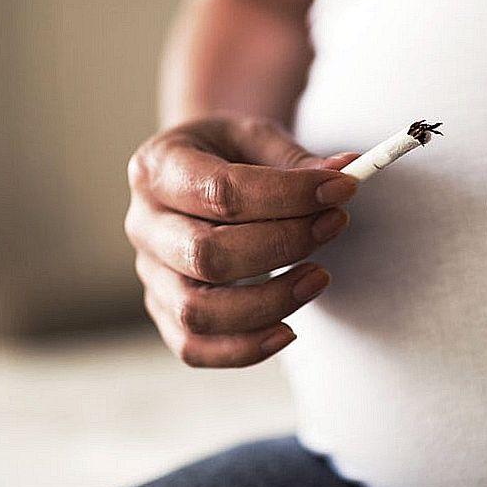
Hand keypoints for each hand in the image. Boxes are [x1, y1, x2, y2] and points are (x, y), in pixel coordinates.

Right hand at [125, 115, 358, 366]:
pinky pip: (194, 348)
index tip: (342, 189)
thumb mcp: (256, 138)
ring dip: (270, 302)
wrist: (198, 173)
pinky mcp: (164, 311)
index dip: (288, 195)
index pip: (222, 191)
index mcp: (157, 169)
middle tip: (333, 225)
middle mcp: (143, 225)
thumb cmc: (229, 155)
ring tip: (319, 277)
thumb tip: (342, 175)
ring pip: (198, 312)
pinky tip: (288, 329)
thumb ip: (295, 160)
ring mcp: (149, 274)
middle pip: (207, 256)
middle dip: (282, 246)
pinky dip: (244, 348)